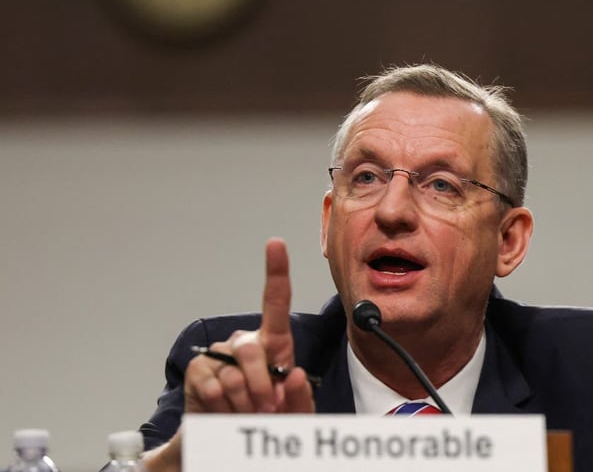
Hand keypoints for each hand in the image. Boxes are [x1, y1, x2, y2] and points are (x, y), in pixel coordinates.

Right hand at [184, 238, 315, 412]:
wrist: (230, 442)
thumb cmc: (266, 421)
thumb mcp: (293, 414)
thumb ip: (300, 398)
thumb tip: (294, 375)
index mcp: (274, 346)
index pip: (276, 304)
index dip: (276, 272)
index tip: (275, 244)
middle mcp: (245, 344)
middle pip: (253, 350)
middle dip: (262, 386)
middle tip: (265, 410)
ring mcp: (219, 354)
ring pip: (234, 376)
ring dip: (243, 404)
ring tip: (245, 414)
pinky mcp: (197, 369)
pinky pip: (213, 388)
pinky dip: (223, 408)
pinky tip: (225, 413)